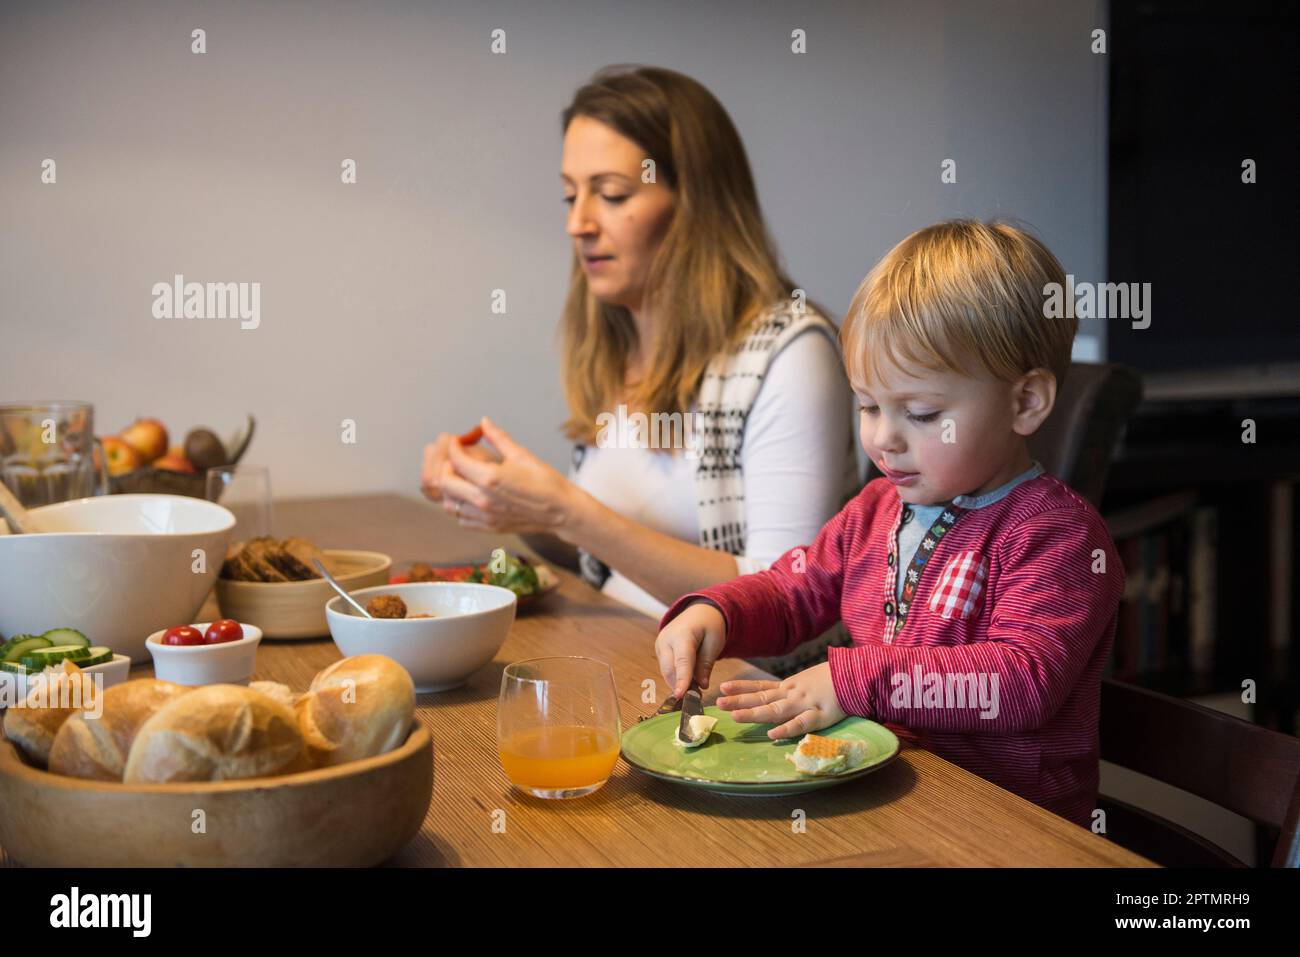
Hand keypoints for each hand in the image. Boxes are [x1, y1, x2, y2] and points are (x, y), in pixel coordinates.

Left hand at [435, 417, 575, 534]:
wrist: (561, 510)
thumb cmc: (545, 482)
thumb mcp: (522, 454)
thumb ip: (498, 438)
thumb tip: (484, 422)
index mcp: (489, 478)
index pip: (456, 460)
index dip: (453, 447)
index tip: (457, 442)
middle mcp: (482, 499)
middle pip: (444, 481)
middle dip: (446, 466)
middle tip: (457, 458)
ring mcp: (484, 516)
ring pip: (448, 503)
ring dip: (451, 488)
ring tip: (462, 478)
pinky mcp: (488, 527)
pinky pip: (461, 518)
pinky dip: (460, 506)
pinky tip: (471, 496)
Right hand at [655, 602, 726, 697]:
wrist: (699, 612)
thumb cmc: (710, 625)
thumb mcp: (715, 642)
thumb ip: (706, 664)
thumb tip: (701, 685)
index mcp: (682, 634)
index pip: (682, 660)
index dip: (682, 679)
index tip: (681, 695)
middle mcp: (666, 639)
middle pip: (670, 669)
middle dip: (679, 686)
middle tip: (694, 700)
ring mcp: (660, 645)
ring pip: (667, 671)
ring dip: (678, 683)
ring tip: (694, 692)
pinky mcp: (660, 651)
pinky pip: (667, 668)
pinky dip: (676, 677)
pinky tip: (687, 683)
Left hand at [716, 662, 845, 739]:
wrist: (858, 675)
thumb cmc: (832, 680)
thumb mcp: (806, 682)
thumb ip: (789, 691)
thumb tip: (769, 698)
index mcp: (789, 687)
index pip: (761, 687)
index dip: (741, 688)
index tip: (722, 688)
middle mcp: (793, 695)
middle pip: (763, 698)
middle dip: (740, 701)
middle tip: (719, 703)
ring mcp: (805, 705)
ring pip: (777, 710)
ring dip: (755, 713)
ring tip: (736, 716)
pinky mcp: (821, 716)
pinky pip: (802, 724)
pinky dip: (787, 729)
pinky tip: (773, 735)